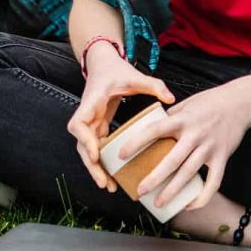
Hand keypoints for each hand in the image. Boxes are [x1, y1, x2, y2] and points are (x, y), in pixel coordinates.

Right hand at [66, 47, 173, 190]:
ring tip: (109, 186)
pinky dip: (102, 163)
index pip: (79, 123)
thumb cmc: (116, 70)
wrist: (103, 64)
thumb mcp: (135, 76)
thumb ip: (153, 85)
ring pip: (87, 150)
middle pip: (81, 145)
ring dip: (95, 169)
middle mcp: (87, 115)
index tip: (95, 154)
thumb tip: (171, 98)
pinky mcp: (97, 127)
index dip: (84, 140)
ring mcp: (91, 122)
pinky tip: (112, 178)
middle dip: (91, 165)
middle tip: (103, 182)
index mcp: (91, 102)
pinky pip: (96, 148)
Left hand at [133, 79, 250, 210]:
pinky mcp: (222, 157)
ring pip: (189, 174)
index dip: (136, 142)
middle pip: (171, 160)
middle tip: (140, 190)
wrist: (240, 102)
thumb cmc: (210, 102)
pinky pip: (213, 182)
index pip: (154, 130)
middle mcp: (195, 134)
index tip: (121, 155)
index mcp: (182, 119)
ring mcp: (209, 147)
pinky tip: (190, 205)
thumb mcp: (186, 104)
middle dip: (154, 178)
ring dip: (173, 191)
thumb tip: (147, 130)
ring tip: (158, 202)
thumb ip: (169, 118)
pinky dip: (202, 197)